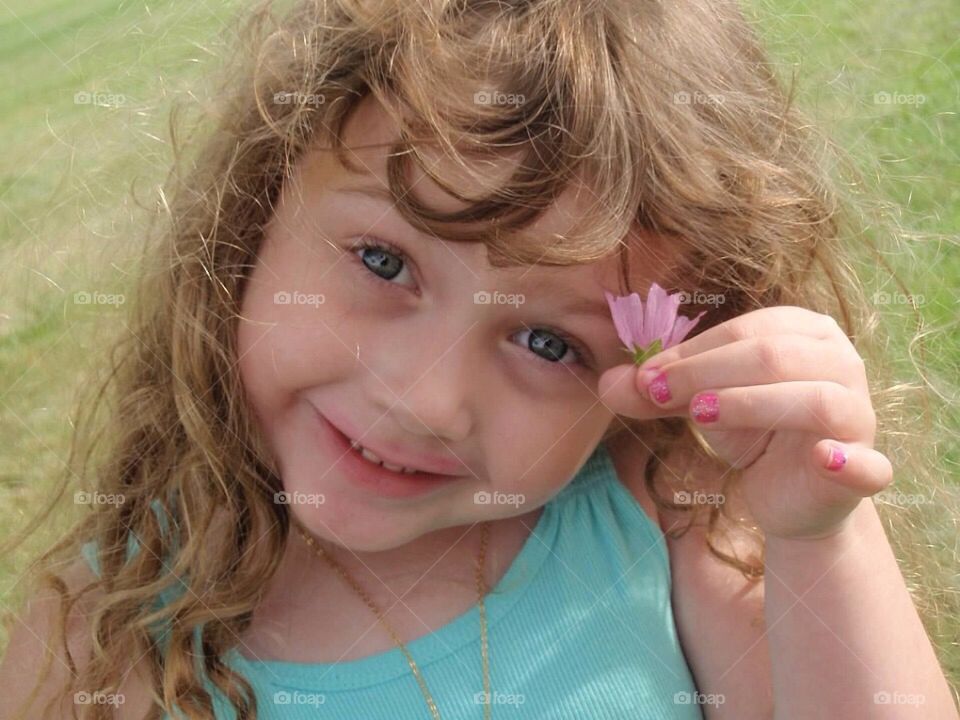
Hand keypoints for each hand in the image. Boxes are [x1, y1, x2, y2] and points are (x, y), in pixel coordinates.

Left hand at [598, 306, 893, 540]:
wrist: (787, 493)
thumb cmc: (748, 430)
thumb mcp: (697, 404)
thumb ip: (655, 392)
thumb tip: (604, 383)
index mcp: (803, 331)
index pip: (744, 331)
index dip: (689, 354)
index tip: (643, 380)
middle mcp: (840, 361)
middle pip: (773, 356)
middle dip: (706, 373)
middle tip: (657, 395)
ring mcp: (859, 413)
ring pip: (813, 397)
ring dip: (752, 404)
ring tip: (699, 415)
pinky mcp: (866, 466)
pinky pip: (867, 464)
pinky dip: (848, 462)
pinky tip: (821, 459)